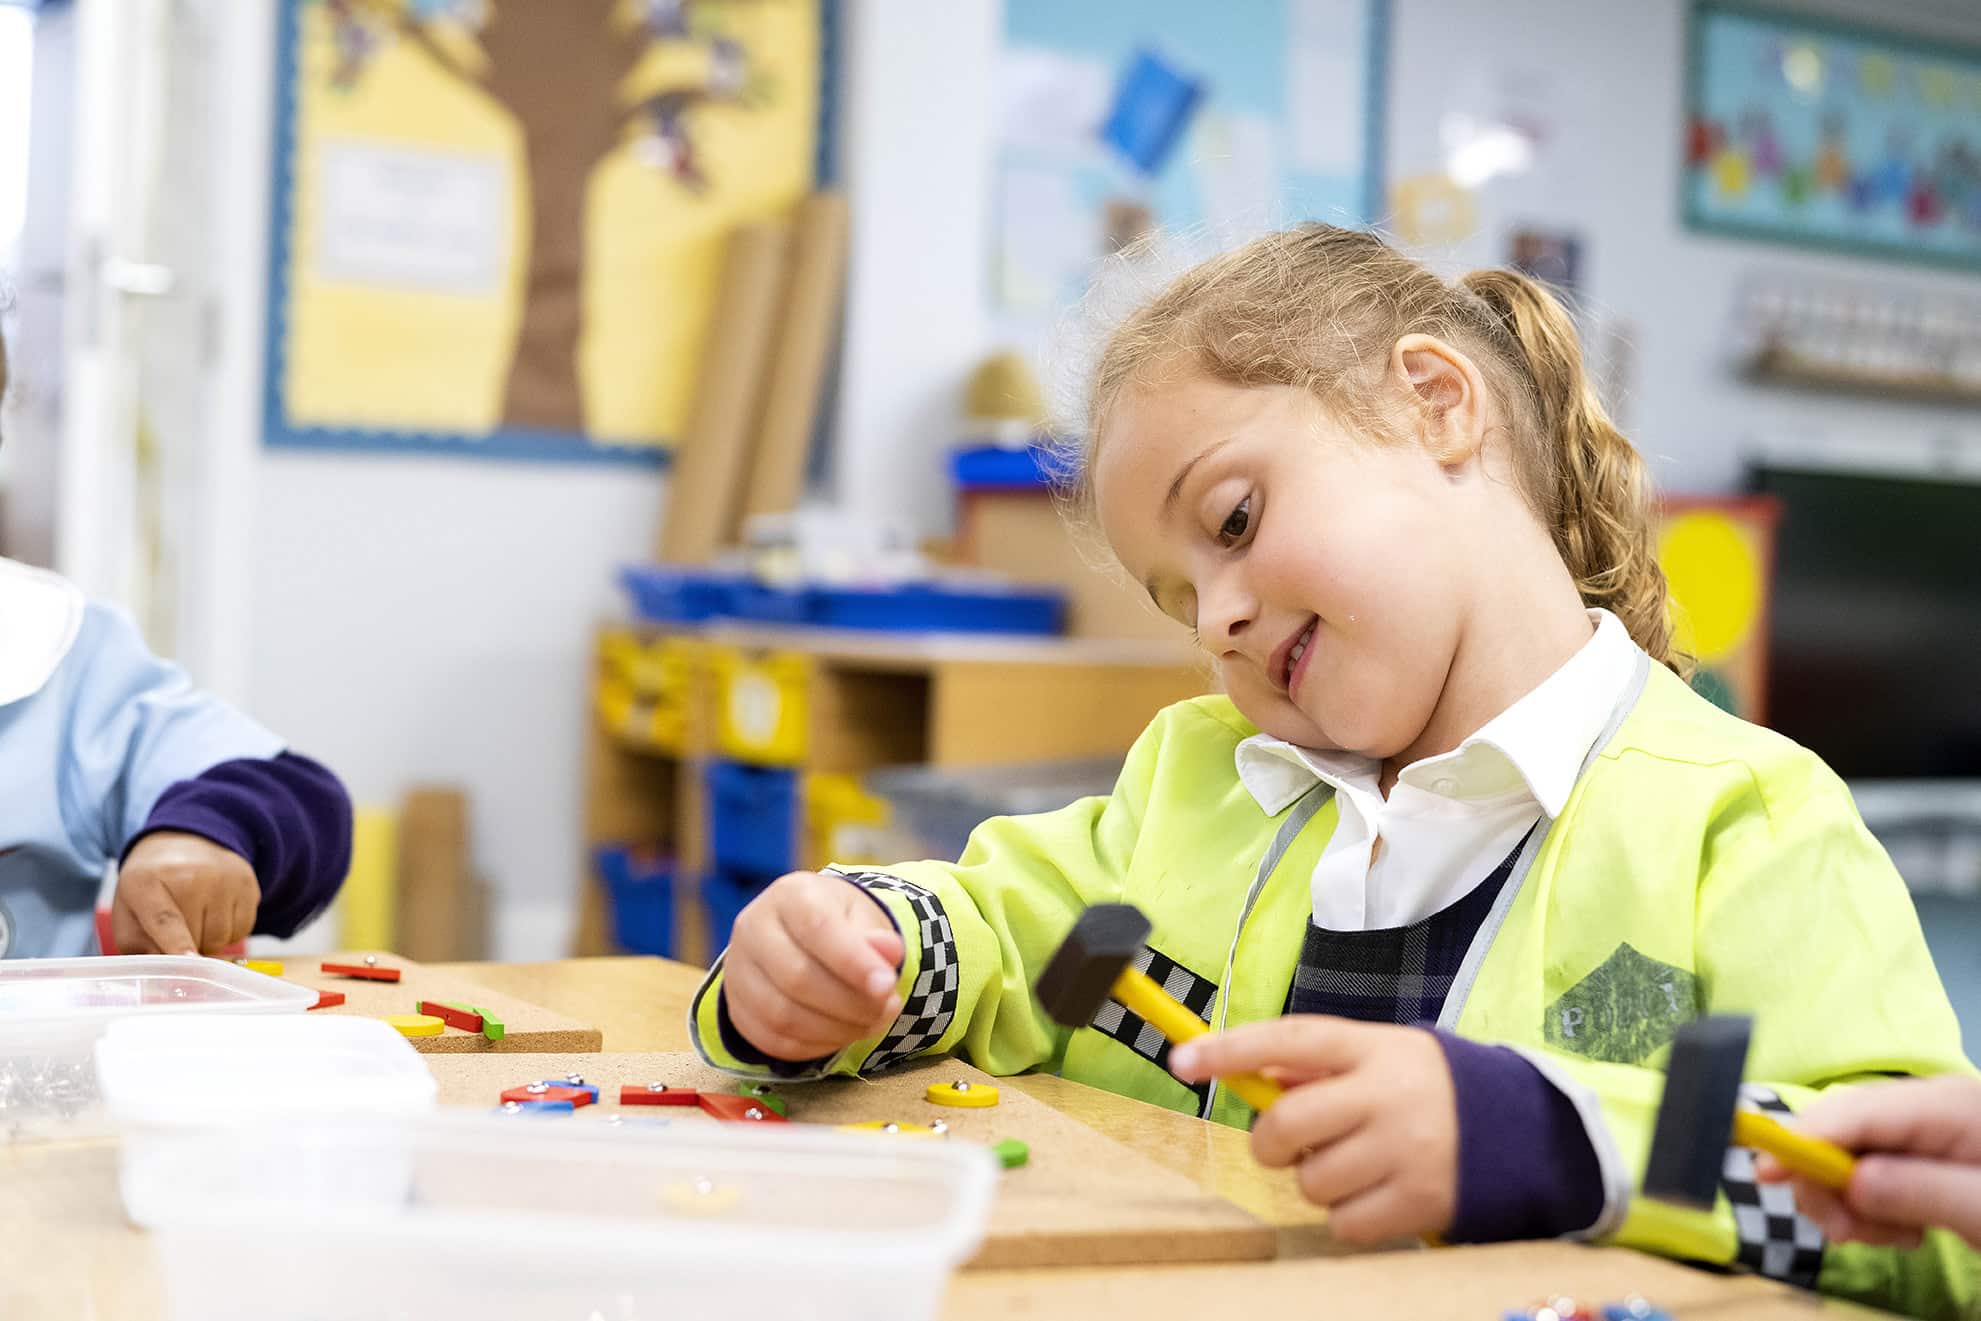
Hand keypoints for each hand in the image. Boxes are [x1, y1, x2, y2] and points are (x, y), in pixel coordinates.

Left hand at [112, 832, 259, 955]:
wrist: (184, 841)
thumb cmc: (152, 886)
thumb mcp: (129, 912)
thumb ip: (139, 947)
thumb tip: (167, 974)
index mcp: (147, 882)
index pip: (165, 919)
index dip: (177, 944)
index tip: (189, 961)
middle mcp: (190, 875)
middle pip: (197, 938)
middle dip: (187, 948)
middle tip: (176, 932)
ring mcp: (224, 877)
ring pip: (222, 937)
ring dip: (209, 942)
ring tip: (197, 921)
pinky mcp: (247, 883)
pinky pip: (243, 930)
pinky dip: (229, 932)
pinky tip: (216, 914)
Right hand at [721, 871, 905, 1062]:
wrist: (800, 936)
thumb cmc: (838, 924)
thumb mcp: (864, 918)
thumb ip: (878, 937)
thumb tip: (889, 952)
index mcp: (789, 895)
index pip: (817, 928)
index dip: (853, 961)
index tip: (887, 985)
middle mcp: (753, 927)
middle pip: (797, 977)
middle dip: (850, 1003)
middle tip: (887, 1007)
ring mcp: (738, 970)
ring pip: (782, 1016)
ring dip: (835, 1029)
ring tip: (871, 1022)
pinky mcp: (736, 1007)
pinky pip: (773, 1040)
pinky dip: (814, 1045)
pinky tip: (842, 1034)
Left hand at [1170, 1017, 1457, 1243]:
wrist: (1519, 1128)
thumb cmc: (1424, 1086)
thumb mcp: (1377, 1054)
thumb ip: (1317, 1065)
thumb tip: (1254, 1079)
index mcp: (1369, 1047)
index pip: (1287, 1040)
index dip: (1229, 1049)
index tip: (1182, 1059)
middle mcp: (1385, 1095)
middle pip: (1286, 1124)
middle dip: (1271, 1141)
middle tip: (1288, 1142)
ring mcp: (1404, 1150)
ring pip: (1310, 1181)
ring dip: (1316, 1179)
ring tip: (1355, 1162)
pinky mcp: (1419, 1202)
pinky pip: (1343, 1223)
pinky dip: (1347, 1215)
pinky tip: (1376, 1191)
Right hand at [1756, 1076, 1980, 1250]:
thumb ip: (1919, 1191)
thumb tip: (1848, 1181)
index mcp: (1945, 1105)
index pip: (1854, 1110)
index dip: (1802, 1137)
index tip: (1763, 1172)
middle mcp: (1927, 1105)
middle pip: (1842, 1130)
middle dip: (1828, 1182)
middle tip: (1848, 1236)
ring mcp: (1926, 1128)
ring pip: (1851, 1154)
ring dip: (1851, 1201)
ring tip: (1894, 1238)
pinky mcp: (1927, 1152)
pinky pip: (1873, 1169)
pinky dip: (1871, 1203)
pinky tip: (1905, 1228)